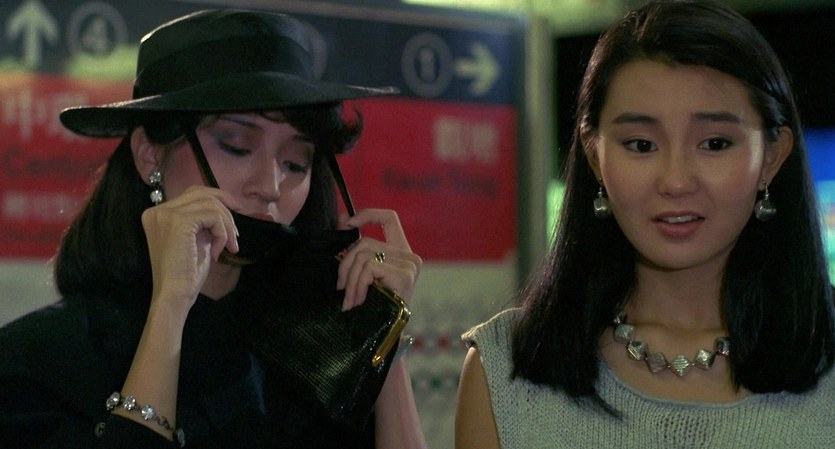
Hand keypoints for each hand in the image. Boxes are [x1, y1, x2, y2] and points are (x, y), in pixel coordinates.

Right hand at [140, 186, 240, 317]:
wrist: (174, 294)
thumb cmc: (185, 273)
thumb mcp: (195, 239)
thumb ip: (202, 221)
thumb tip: (225, 207)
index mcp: (157, 214)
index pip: (192, 193)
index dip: (217, 198)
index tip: (235, 211)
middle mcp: (158, 210)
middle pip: (201, 193)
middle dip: (226, 209)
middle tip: (237, 233)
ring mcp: (166, 214)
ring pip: (210, 204)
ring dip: (227, 226)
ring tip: (230, 247)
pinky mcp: (179, 221)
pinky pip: (213, 216)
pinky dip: (222, 233)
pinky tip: (218, 252)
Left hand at [336, 209, 421, 309]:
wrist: (386, 341)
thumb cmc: (374, 310)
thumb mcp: (365, 277)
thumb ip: (358, 253)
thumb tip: (341, 218)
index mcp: (402, 254)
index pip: (389, 219)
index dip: (367, 215)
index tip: (347, 223)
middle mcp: (409, 257)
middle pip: (365, 242)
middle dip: (345, 264)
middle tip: (340, 289)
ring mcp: (409, 266)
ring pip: (363, 255)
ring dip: (349, 280)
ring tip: (349, 301)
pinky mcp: (404, 276)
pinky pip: (367, 268)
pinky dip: (356, 285)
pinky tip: (357, 302)